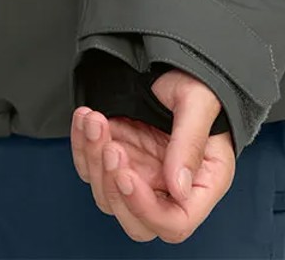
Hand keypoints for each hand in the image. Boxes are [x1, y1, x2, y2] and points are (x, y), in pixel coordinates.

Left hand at [70, 69, 235, 243]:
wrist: (175, 62)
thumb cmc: (198, 82)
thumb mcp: (199, 102)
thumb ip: (189, 143)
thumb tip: (178, 189)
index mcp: (203, 182)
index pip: (175, 223)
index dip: (146, 209)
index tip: (125, 175)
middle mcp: (170, 188)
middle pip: (136, 222)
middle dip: (113, 188)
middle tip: (111, 146)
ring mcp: (142, 175)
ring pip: (107, 194)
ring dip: (94, 159)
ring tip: (95, 119)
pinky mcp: (119, 159)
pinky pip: (90, 168)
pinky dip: (82, 145)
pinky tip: (85, 118)